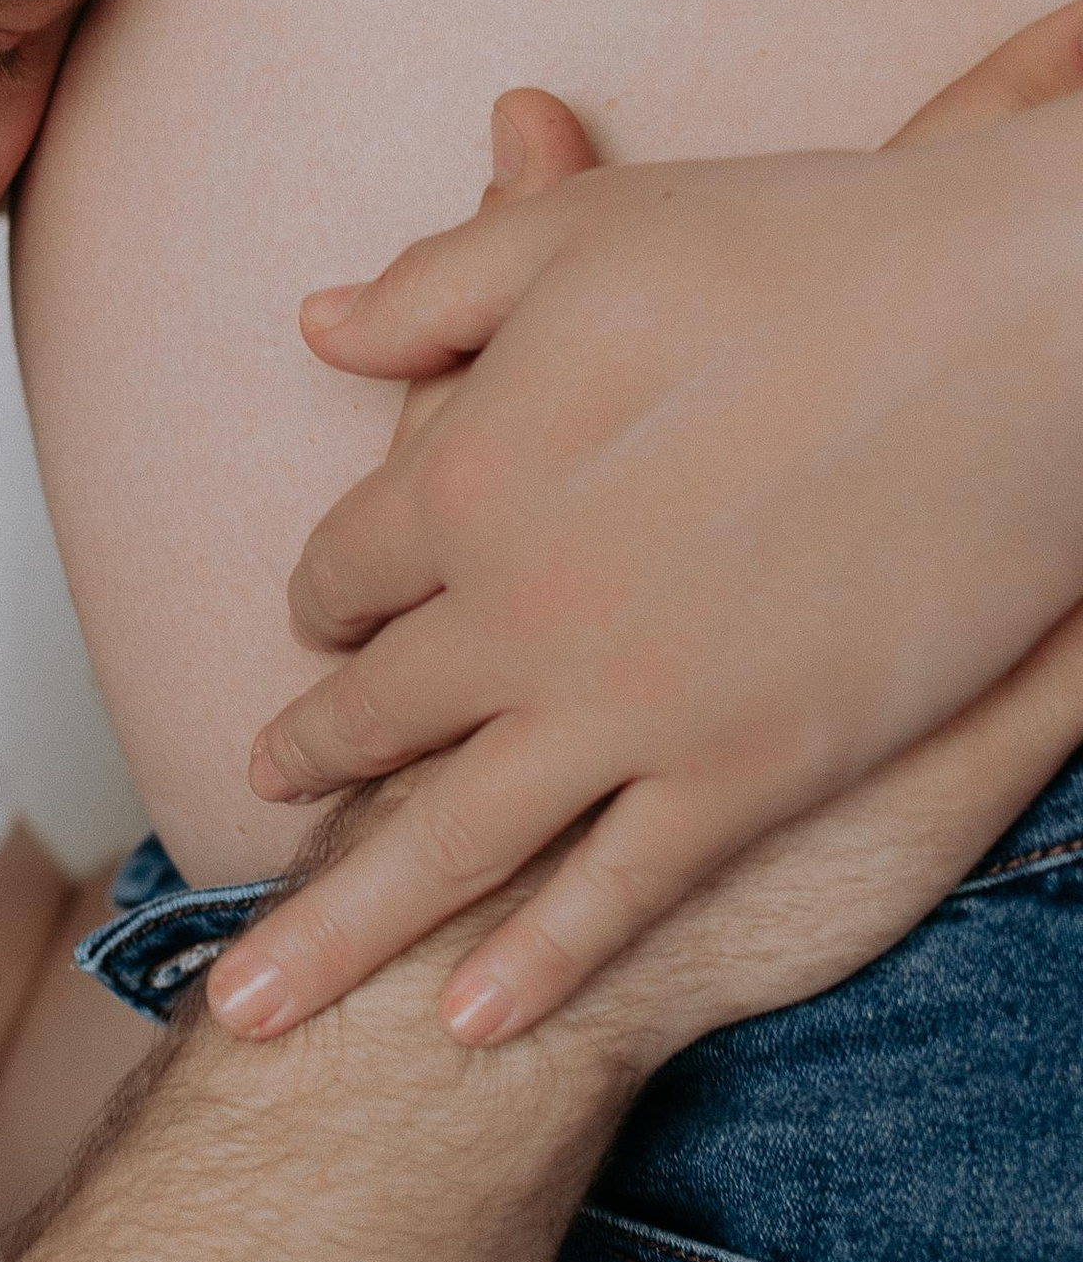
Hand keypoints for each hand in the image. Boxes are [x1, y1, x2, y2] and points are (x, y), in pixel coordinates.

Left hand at [213, 4, 1082, 1041]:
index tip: (318, 623)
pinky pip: (609, 897)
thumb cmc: (803, 250)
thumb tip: (319, 327)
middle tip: (258, 798)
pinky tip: (468, 1022)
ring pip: (447, 843)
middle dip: (305, 758)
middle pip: (369, 714)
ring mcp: (623, 711)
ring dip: (349, 923)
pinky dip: (531, 967)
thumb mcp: (579, 239)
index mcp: (462, 480)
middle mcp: (513, 614)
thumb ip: (432, 290)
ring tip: (268, 995)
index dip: (327, 597)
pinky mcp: (742, 779)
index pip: (349, 563)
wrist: (1003, 332)